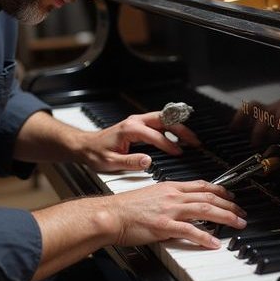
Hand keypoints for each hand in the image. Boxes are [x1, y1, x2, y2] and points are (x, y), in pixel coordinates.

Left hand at [76, 111, 199, 172]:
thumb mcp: (110, 162)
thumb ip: (130, 162)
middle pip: (165, 120)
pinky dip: (171, 127)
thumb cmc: (95, 153)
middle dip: (181, 130)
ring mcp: (137, 121)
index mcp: (130, 129)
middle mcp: (135, 122)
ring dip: (179, 127)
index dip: (169, 144)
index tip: (179, 152)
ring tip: (191, 139)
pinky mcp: (138, 124)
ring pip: (164, 119)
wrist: (85, 146)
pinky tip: (179, 136)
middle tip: (194, 141)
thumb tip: (148, 162)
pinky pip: (159, 122)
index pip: (155, 136)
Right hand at [102, 180, 246, 248]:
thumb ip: (169, 198)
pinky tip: (214, 242)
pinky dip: (205, 237)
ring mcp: (170, 210)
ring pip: (205, 210)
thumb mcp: (152, 194)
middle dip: (229, 204)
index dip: (221, 190)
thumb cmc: (126, 207)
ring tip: (238, 224)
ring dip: (225, 217)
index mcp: (170, 187)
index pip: (202, 185)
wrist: (111, 214)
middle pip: (209, 197)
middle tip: (241, 212)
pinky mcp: (164, 226)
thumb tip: (182, 204)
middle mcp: (173, 196)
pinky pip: (190, 231)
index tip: (231, 196)